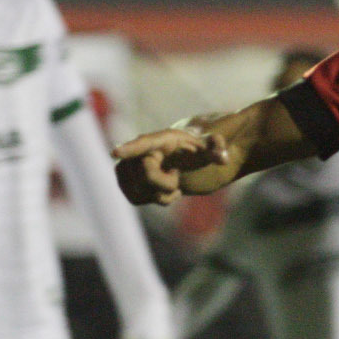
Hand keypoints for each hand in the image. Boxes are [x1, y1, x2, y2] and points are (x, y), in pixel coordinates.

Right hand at [111, 129, 225, 205]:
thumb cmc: (196, 151)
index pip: (144, 143)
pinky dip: (151, 199)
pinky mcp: (125, 182)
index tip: (115, 153)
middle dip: (166, 183)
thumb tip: (223, 157)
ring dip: (159, 194)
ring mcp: (129, 166)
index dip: (129, 148)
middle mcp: (140, 151)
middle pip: (147, 176)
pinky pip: (135, 198)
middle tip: (177, 176)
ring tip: (170, 182)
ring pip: (139, 191)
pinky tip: (162, 191)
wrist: (183, 160)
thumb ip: (217, 148)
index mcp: (162, 139)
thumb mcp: (211, 149)